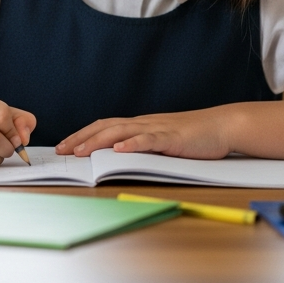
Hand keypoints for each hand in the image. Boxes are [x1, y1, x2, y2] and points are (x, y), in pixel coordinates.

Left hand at [56, 108, 231, 158]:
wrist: (221, 126)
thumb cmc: (192, 137)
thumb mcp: (161, 141)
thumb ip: (141, 147)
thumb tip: (117, 157)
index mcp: (139, 125)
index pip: (104, 127)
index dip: (82, 135)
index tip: (64, 145)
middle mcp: (143, 124)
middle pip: (105, 127)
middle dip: (81, 138)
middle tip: (62, 149)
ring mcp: (157, 129)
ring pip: (122, 132)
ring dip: (99, 141)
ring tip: (81, 151)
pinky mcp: (172, 138)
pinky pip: (150, 140)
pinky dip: (133, 144)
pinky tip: (120, 149)